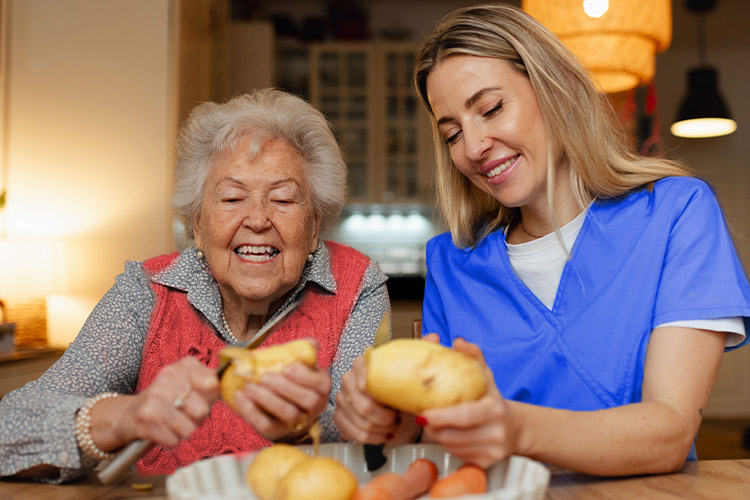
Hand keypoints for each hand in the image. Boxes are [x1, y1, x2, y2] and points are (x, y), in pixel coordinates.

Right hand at [97, 356, 219, 449]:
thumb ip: (212, 385)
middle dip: (197, 418)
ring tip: (173, 422)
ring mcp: (154, 397)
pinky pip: (173, 440)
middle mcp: (167, 378)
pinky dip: (170, 440)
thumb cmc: (169, 400)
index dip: (212, 394)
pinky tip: (162, 430)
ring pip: (188, 429)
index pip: (211, 381)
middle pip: (202, 410)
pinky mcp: (144, 418)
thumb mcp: (191, 385)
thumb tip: (228, 385)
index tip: (206, 394)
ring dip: (183, 431)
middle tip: (184, 413)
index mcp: (183, 367)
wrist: (130, 413)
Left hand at [231, 340, 331, 440]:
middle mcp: (315, 407)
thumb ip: (302, 352)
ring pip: (289, 414)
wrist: (280, 409)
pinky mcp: (277, 432)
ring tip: (250, 386)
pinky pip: (266, 424)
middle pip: (307, 400)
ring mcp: (297, 422)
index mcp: (321, 387)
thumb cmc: (290, 380)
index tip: (287, 367)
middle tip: (264, 376)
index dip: (305, 376)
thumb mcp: (297, 365)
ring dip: (268, 399)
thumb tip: (312, 342)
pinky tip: (240, 396)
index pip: (321, 384)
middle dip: (285, 387)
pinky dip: (252, 411)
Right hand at [334, 355, 420, 444]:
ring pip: (358, 420)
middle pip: (362, 405)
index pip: (365, 380)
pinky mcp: (339, 416)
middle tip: (398, 420)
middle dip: (384, 419)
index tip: (393, 407)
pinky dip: (370, 437)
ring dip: (380, 429)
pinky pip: (350, 431)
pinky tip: (382, 434)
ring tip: (392, 426)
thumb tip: (433, 337)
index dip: (380, 398)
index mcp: (363, 363)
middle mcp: (349, 378)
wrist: (399, 410)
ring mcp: (342, 397)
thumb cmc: (404, 392)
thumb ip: (422, 355)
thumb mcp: (414, 375)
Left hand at [419, 335, 518, 467]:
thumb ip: (473, 356)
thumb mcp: (486, 376)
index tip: (423, 413)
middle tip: (425, 416)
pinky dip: (448, 446)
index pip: (463, 416)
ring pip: (451, 446)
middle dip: (433, 426)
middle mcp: (496, 433)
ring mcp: (492, 452)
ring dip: (439, 436)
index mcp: (495, 410)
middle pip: (452, 435)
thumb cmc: (494, 401)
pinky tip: (449, 435)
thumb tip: (458, 342)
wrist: (516, 429)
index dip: (441, 416)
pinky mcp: (485, 464)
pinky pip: (457, 456)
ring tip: (437, 423)